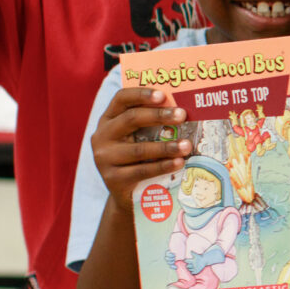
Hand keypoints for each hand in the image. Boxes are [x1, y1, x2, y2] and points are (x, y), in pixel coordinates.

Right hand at [93, 86, 189, 209]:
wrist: (126, 194)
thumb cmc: (137, 158)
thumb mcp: (138, 136)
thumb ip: (150, 122)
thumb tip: (181, 109)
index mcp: (108, 119)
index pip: (121, 99)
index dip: (141, 94)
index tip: (163, 95)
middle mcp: (102, 136)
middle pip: (130, 119)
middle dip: (159, 116)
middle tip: (182, 115)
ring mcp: (105, 158)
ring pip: (139, 149)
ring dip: (166, 146)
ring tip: (187, 145)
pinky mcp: (112, 179)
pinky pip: (142, 170)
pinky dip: (163, 166)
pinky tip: (178, 163)